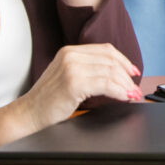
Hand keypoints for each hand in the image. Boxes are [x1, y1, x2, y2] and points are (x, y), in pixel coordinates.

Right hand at [12, 44, 142, 132]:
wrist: (27, 115)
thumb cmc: (48, 101)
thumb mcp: (67, 77)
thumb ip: (87, 70)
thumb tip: (118, 75)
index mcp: (69, 51)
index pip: (105, 50)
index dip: (124, 60)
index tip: (134, 72)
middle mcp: (71, 55)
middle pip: (111, 60)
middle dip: (127, 76)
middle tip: (136, 89)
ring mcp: (72, 68)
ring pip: (111, 72)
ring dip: (126, 85)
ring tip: (133, 95)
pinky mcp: (74, 83)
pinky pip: (106, 84)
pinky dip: (119, 91)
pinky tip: (124, 98)